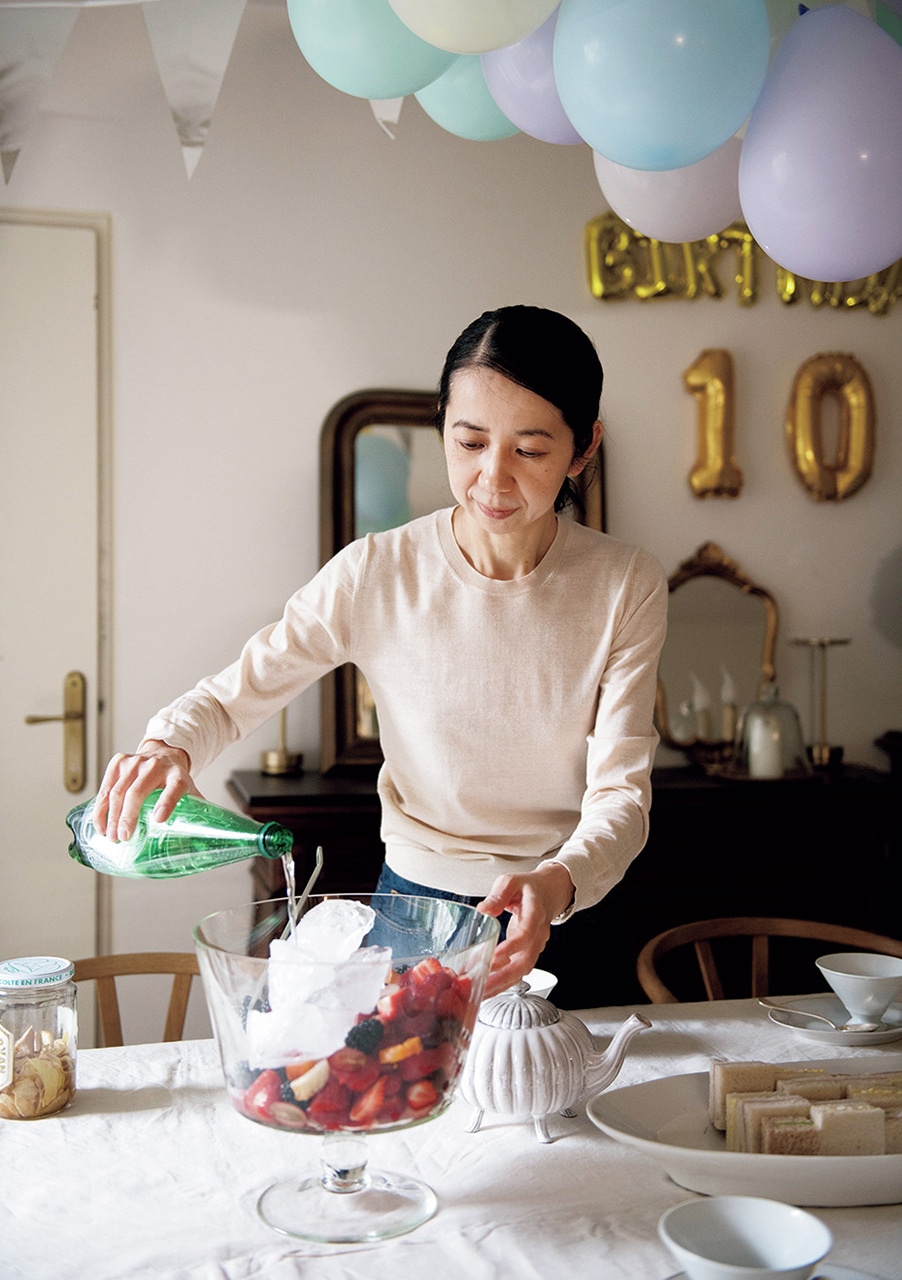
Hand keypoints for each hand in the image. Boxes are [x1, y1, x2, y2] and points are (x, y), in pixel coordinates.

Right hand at [93, 740, 197, 841]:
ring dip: (111, 817)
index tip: (159, 819)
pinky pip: (105, 788)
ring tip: (111, 836)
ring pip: (118, 791)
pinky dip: (101, 809)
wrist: (163, 753)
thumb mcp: (189, 792)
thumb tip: (204, 839)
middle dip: (128, 817)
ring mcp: (135, 762)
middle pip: (137, 793)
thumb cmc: (175, 779)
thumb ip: (196, 812)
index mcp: (177, 776)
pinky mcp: (119, 762)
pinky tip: (101, 824)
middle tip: (123, 837)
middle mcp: (156, 767)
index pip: (174, 789)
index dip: (166, 803)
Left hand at [476, 861, 573, 998]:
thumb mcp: (512, 881)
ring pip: (521, 971)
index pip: (526, 934)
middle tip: (482, 983)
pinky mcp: (528, 953)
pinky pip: (517, 972)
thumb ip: (498, 895)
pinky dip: (502, 982)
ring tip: (480, 992)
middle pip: (525, 961)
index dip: (511, 947)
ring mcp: (535, 946)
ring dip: (501, 984)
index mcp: (535, 914)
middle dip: (503, 976)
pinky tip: (486, 988)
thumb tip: (484, 910)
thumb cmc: (528, 887)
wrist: (549, 893)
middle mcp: (538, 934)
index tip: (494, 956)